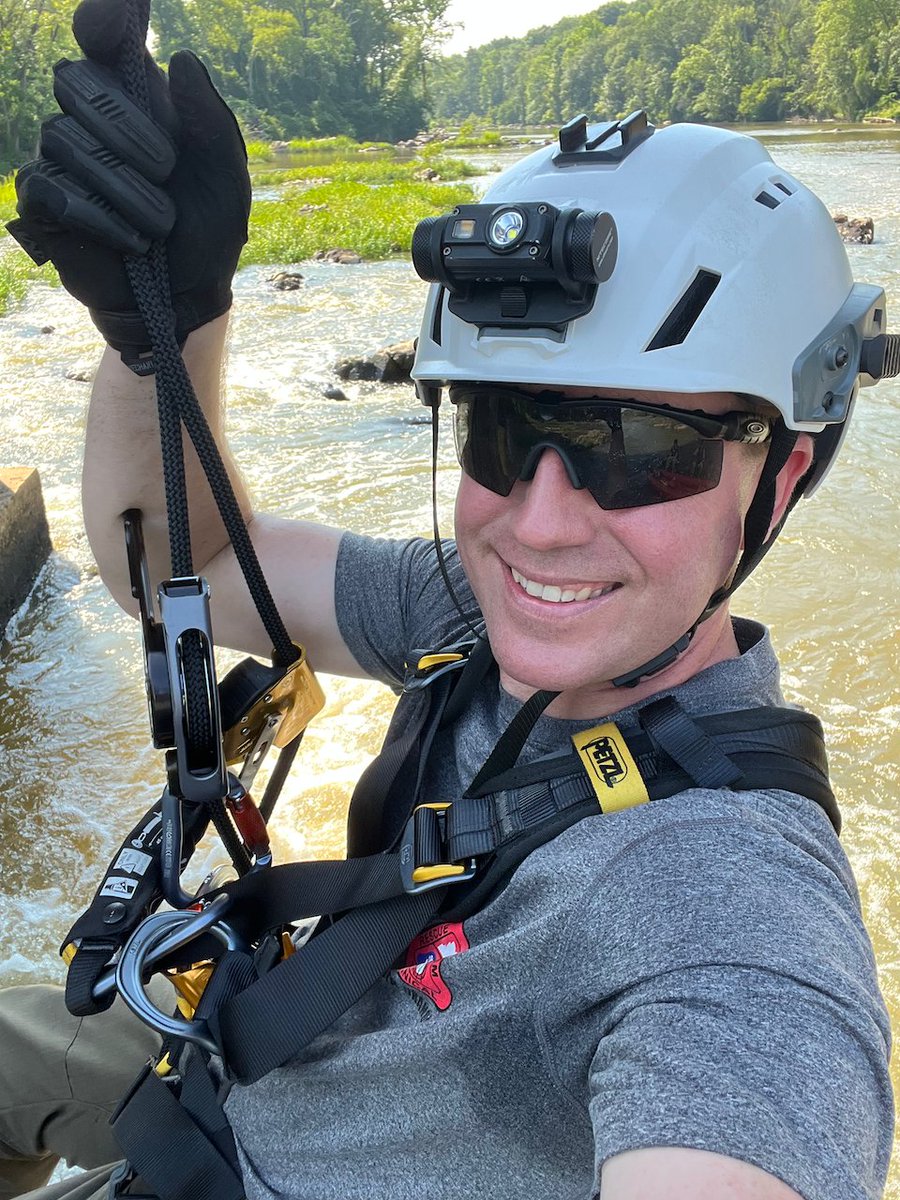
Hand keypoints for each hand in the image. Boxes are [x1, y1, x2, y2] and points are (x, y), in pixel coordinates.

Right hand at [6, 0, 250, 359]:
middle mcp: (91, 118)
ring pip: (62, 135)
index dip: (104, 18)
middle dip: (123, 122)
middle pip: (74, 78)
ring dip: (122, 184)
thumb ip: (211, 123)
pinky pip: (51, 187)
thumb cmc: (207, 233)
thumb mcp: (226, 180)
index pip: (104, 37)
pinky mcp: (44, 202)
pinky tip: (129, 240)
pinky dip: (98, 214)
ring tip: (159, 224)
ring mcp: (61, 158)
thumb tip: (181, 59)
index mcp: (138, 99)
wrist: (186, 298)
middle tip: (166, 166)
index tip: (115, 19)